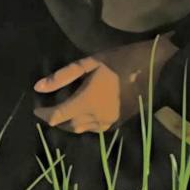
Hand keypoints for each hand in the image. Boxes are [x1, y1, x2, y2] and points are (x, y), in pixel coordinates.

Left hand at [33, 38, 173, 134]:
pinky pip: (95, 129)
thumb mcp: (90, 62)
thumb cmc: (120, 60)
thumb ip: (63, 76)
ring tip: (67, 108)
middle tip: (50, 106)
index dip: (42, 114)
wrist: (154, 66)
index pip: (55, 117)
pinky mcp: (119, 123)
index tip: (35, 107)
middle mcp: (95, 119)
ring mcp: (108, 123)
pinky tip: (87, 110)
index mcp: (85, 103)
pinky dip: (86, 123)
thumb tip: (38, 88)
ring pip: (81, 129)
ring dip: (71, 121)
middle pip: (67, 126)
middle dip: (56, 118)